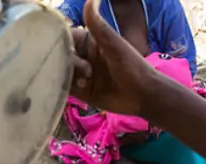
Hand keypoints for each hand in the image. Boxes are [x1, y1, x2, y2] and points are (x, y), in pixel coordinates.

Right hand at [69, 1, 158, 115]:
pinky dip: (65, 88)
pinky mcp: (82, 92)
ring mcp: (82, 75)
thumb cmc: (133, 67)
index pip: (67, 37)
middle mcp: (84, 57)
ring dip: (68, 76)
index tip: (63, 48)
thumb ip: (99, 25)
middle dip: (67, 62)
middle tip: (86, 71)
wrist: (144, 96)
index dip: (62, 41)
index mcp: (90, 43)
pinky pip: (65, 88)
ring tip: (85, 82)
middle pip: (62, 56)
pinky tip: (79, 89)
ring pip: (61, 72)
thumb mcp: (115, 45)